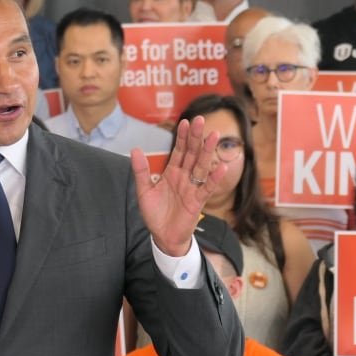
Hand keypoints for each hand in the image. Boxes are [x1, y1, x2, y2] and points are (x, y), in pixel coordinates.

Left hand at [130, 116, 225, 255]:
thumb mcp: (144, 190)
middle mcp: (184, 178)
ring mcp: (192, 188)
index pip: (179, 151)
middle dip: (196, 138)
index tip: (185, 122)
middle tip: (201, 120)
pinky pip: (207, 189)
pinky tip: (221, 167)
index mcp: (172, 173)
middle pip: (192, 154)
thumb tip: (135, 149)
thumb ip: (141, 171)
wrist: (162, 236)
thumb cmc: (155, 213)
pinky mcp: (197, 202)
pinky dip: (214, 179)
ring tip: (214, 135)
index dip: (182, 137)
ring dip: (208, 152)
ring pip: (201, 167)